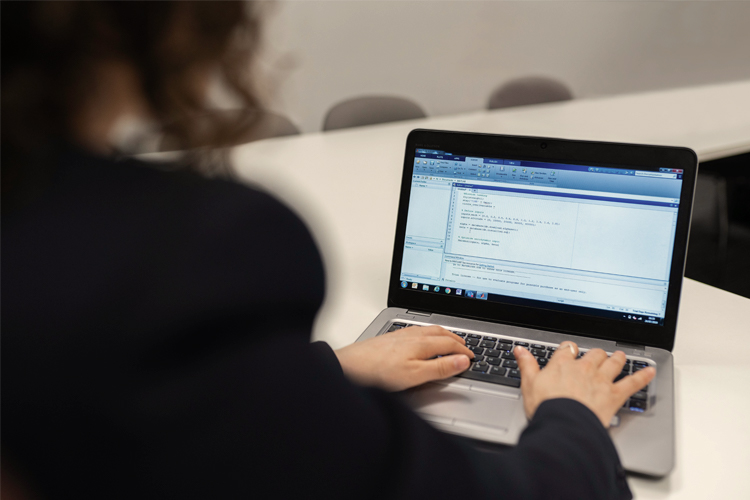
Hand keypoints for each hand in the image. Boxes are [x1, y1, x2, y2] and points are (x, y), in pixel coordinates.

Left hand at [334, 325, 472, 391]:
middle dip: (456, 339)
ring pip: (429, 330)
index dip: (464, 351)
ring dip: (443, 335)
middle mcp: (413, 335)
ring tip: (449, 340)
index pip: (450, 344)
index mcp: (422, 343)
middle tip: (466, 346)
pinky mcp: (391, 337)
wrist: (349, 366)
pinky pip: (418, 331)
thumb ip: (440, 368)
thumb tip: (463, 361)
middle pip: (441, 333)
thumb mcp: (415, 375)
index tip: (472, 357)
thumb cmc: (378, 372)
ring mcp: (401, 334)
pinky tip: (423, 340)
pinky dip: (429, 334)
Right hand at [515, 342, 655, 427]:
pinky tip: (650, 371)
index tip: (571, 350)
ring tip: (621, 356)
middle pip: (594, 353)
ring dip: (618, 359)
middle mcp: (584, 368)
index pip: (568, 349)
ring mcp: (601, 380)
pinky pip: (632, 382)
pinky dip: (643, 376)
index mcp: (562, 364)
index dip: (570, 349)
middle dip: (597, 353)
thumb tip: (519, 350)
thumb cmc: (546, 407)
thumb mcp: (528, 384)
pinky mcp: (614, 395)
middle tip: (598, 355)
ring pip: (613, 363)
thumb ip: (526, 364)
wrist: (564, 424)